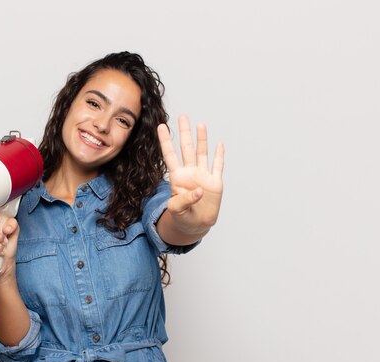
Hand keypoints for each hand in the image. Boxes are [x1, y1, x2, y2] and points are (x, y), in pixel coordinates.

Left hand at [157, 114, 224, 235]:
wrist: (196, 226)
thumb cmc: (182, 218)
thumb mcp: (177, 212)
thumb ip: (184, 201)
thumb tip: (198, 191)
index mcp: (177, 178)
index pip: (169, 156)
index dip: (165, 141)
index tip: (160, 126)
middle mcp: (190, 173)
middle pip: (186, 149)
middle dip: (184, 132)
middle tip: (182, 116)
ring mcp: (203, 176)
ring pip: (202, 153)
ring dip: (201, 139)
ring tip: (200, 124)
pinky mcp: (215, 183)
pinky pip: (217, 166)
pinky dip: (219, 156)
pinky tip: (219, 144)